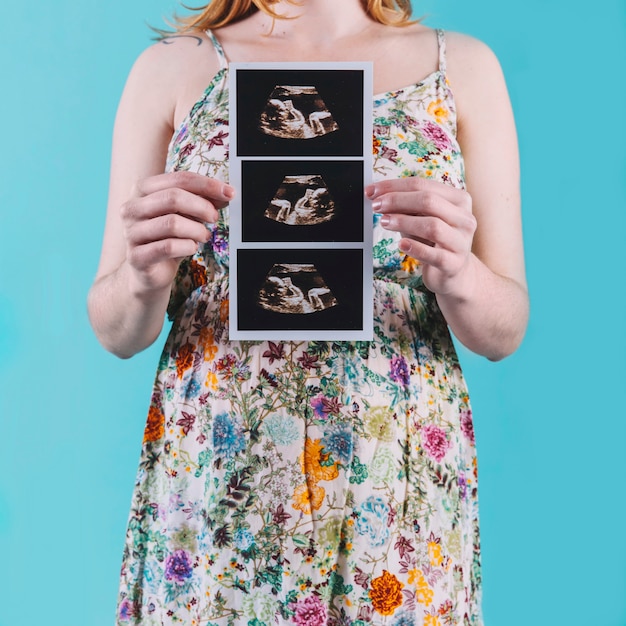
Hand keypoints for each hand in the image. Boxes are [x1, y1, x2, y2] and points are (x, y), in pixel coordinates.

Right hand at [120, 171, 233, 294]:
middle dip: (202, 207)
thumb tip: (225, 194)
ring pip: (172, 223)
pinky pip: (168, 247)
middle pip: (173, 197)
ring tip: (203, 236)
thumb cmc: (168, 237)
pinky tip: (191, 247)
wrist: (150, 271)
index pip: (178, 179)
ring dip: (197, 230)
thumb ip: (202, 201)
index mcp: (142, 190)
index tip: (229, 193)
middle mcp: (131, 208)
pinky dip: (187, 246)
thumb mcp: (186, 215)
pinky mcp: (136, 256)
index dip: (207, 185)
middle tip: (215, 218)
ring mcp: (131, 232)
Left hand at [366, 177, 476, 296]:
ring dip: (404, 222)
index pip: (423, 184)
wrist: (453, 273)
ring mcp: (461, 242)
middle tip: (376, 206)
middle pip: (429, 201)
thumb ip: (405, 206)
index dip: (394, 186)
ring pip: (432, 226)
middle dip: (397, 201)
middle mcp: (464, 218)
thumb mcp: (420, 219)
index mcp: (459, 200)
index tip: (372, 191)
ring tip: (384, 222)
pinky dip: (415, 248)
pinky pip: (433, 254)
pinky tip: (401, 244)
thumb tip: (379, 195)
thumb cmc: (433, 241)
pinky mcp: (453, 263)